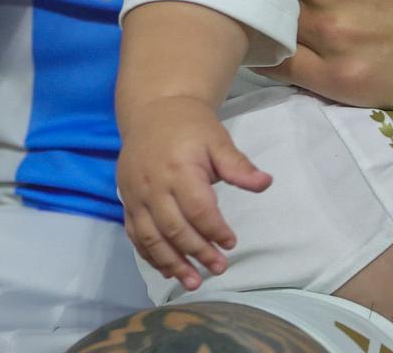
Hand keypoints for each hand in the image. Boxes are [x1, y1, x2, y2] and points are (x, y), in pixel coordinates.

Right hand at [115, 97, 269, 291]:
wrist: (152, 111)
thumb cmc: (191, 126)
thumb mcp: (218, 139)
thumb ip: (238, 166)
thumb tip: (265, 183)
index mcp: (178, 168)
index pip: (198, 209)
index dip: (215, 230)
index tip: (231, 243)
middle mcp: (153, 185)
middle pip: (175, 228)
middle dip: (198, 252)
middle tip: (219, 268)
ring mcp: (135, 195)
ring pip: (152, 238)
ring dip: (171, 263)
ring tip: (192, 282)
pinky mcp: (126, 201)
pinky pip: (135, 235)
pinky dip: (150, 256)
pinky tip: (167, 270)